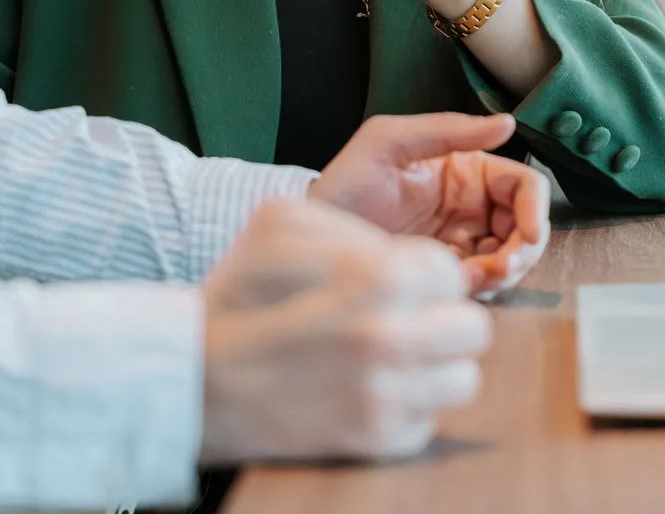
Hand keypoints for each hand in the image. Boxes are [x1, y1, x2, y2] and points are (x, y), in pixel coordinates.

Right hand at [199, 198, 490, 463]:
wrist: (191, 380)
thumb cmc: (237, 294)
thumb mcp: (282, 223)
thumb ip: (354, 227)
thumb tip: (403, 251)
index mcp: (377, 277)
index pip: (449, 272)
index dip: (425, 274)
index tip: (399, 282)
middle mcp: (392, 340)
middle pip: (472, 328)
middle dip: (442, 319)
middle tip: (404, 319)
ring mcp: (386, 398)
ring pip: (462, 380)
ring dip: (433, 367)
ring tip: (391, 356)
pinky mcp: (374, 442)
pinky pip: (427, 422)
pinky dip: (406, 408)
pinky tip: (368, 389)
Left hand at [311, 112, 549, 294]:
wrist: (312, 238)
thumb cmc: (345, 181)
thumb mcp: (388, 141)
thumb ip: (447, 129)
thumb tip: (508, 124)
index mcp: (465, 170)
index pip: (523, 186)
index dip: (536, 210)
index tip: (528, 237)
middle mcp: (470, 208)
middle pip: (525, 228)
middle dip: (523, 251)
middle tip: (501, 269)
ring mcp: (459, 244)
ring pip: (510, 261)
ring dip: (503, 274)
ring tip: (471, 278)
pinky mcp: (444, 277)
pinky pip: (480, 286)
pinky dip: (478, 290)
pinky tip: (453, 286)